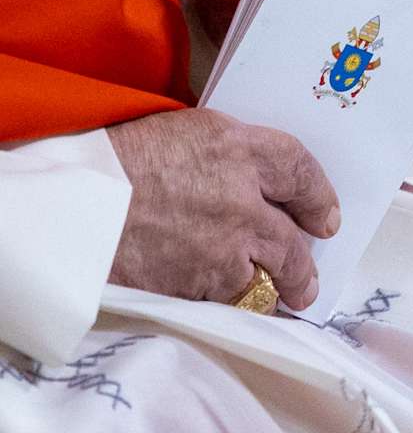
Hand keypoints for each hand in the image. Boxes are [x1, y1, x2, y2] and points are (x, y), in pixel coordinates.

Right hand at [106, 109, 338, 309]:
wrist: (66, 206)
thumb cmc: (112, 159)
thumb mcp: (180, 133)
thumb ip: (226, 154)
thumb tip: (253, 178)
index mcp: (236, 149)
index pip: (299, 169)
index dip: (318, 195)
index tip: (325, 216)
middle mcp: (242, 199)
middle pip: (292, 239)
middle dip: (303, 264)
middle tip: (307, 281)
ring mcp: (222, 247)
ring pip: (262, 278)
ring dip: (267, 289)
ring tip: (277, 300)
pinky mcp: (196, 284)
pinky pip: (222, 298)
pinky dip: (221, 300)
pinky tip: (218, 299)